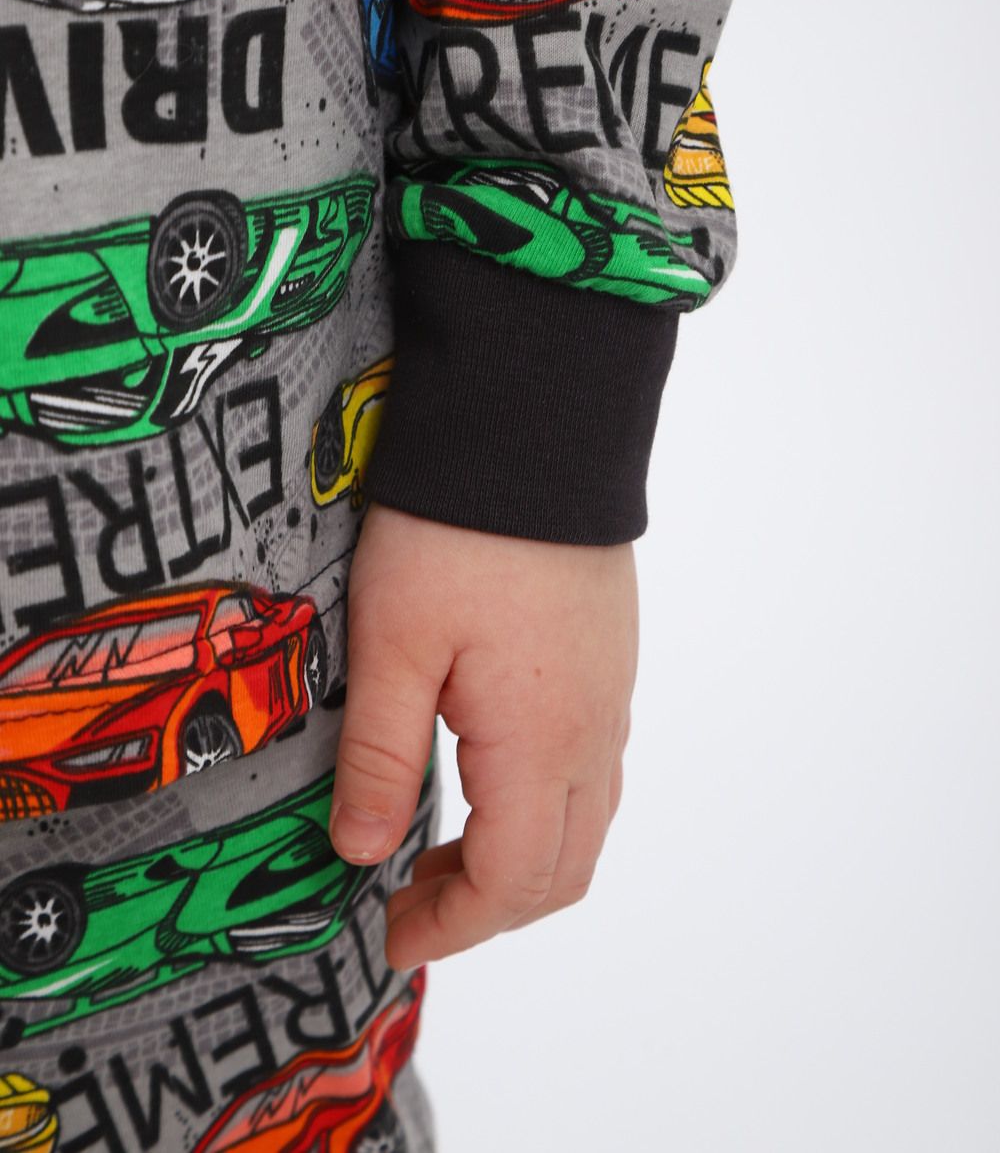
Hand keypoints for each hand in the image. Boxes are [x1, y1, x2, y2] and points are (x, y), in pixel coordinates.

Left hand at [329, 500, 637, 970]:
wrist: (533, 430)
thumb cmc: (458, 532)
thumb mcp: (392, 646)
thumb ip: (378, 758)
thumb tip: (360, 851)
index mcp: (540, 744)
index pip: (511, 883)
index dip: (451, 926)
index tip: (392, 934)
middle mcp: (592, 732)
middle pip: (563, 870)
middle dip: (488, 907)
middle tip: (410, 902)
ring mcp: (611, 695)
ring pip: (587, 822)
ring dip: (521, 860)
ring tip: (444, 847)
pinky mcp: (609, 659)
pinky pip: (596, 769)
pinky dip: (547, 808)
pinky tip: (491, 776)